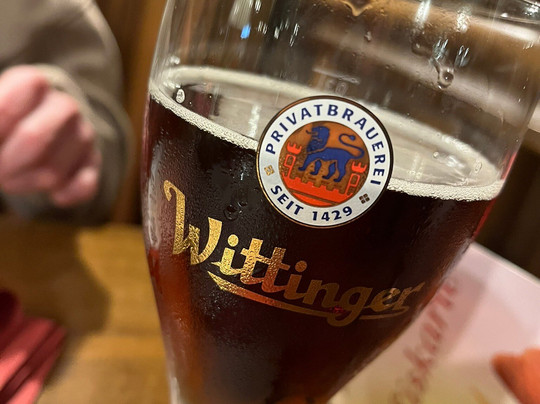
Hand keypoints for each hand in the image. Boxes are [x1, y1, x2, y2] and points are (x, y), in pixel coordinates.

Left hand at [0, 66, 100, 206]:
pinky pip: (84, 185)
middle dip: (5, 163)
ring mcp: (83, 135)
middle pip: (32, 138)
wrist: (48, 120)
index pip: (5, 106)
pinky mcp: (93, 161)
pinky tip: (54, 195)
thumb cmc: (9, 117)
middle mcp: (64, 106)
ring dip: (25, 184)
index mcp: (32, 84)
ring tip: (12, 179)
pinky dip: (66, 194)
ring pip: (52, 172)